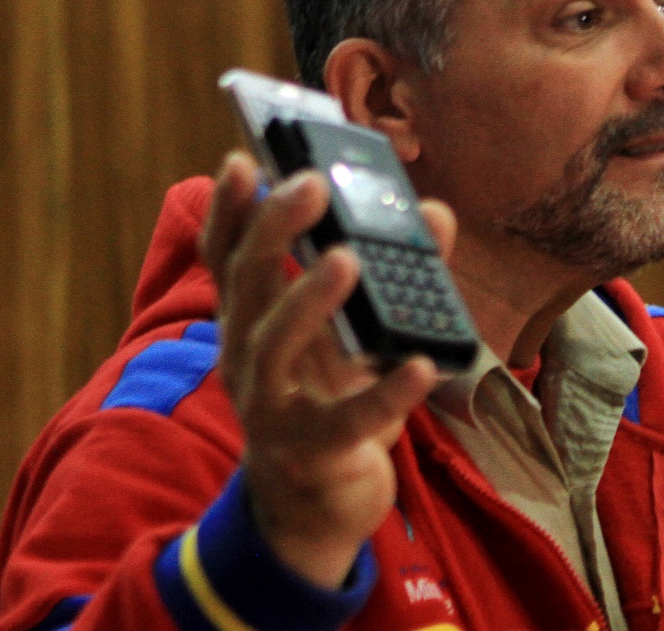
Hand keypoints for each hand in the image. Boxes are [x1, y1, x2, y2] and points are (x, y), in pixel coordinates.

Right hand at [200, 151, 454, 588]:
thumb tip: (436, 213)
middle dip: (275, 230)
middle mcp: (249, 356)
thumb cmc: (333, 397)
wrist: (317, 503)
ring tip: (349, 259)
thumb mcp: (356, 330)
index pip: (227, 255)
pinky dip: (385, 393)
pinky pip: (348, 420)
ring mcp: (271, 406)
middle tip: (309, 185)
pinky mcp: (312, 451)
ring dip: (309, 298)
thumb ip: (395, 270)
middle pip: (246, 285)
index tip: (242, 159)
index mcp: (253, 319)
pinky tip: (419, 364)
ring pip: (276, 345)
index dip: (229, 209)